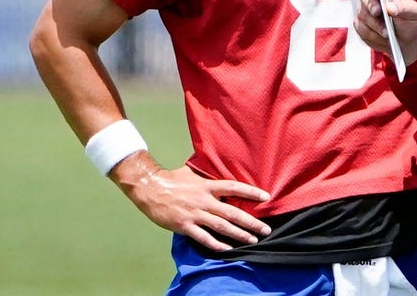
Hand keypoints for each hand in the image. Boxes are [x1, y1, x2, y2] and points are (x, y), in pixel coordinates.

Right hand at [110, 151, 271, 250]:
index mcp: (207, 185)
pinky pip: (204, 238)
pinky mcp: (185, 226)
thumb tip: (220, 168)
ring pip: (222, 226)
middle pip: (232, 212)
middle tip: (265, 229)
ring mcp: (195, 214)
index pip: (234, 187)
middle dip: (251, 222)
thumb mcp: (193, 172)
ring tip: (252, 240)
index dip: (251, 192)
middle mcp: (204, 200)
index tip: (266, 197)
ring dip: (239, 234)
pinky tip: (228, 249)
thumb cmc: (172, 179)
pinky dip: (217, 244)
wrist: (150, 188)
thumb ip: (208, 174)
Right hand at [353, 0, 416, 65]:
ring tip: (387, 35)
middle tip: (382, 19)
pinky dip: (373, 37)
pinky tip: (383, 39)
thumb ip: (404, 8)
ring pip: (362, 18)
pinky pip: (362, 31)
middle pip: (364, 0)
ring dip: (376, 29)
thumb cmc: (409, 22)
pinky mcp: (360, 26)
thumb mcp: (414, 13)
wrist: (406, 41)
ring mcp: (363, 13)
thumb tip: (389, 7)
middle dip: (372, 10)